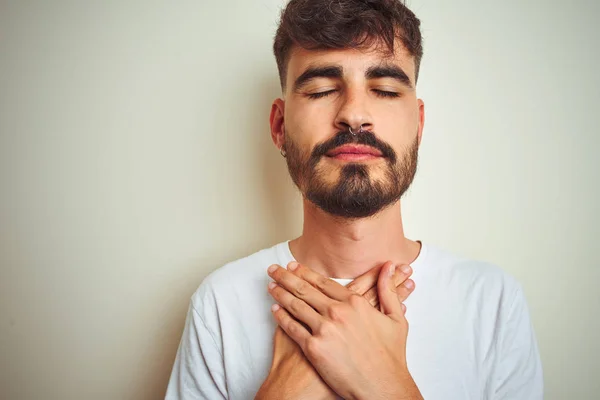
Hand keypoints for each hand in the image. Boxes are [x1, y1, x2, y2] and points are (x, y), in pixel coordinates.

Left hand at [267, 261, 422, 399]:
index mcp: (354, 303)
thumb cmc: (390, 356)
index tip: (293, 266)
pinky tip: (274, 310)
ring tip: (271, 286)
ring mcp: (324, 329)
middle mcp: (337, 312)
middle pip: (305, 290)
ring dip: (280, 294)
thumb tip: (389, 267)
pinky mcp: (314, 348)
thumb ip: (388, 290)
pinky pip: (292, 328)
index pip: (323, 282)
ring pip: (295, 306)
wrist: (382, 386)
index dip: (305, 272)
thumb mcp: (395, 318)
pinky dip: (281, 318)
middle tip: (274, 270)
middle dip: (286, 277)